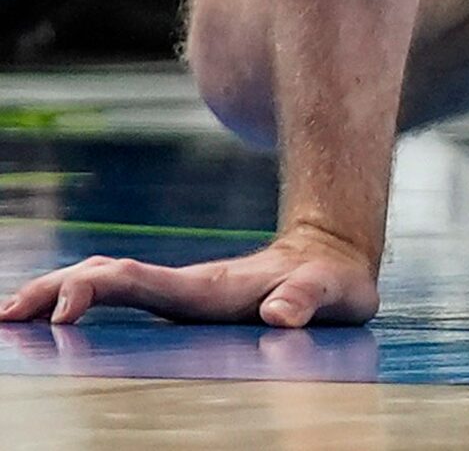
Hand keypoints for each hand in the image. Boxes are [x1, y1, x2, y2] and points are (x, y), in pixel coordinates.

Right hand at [1, 222, 379, 327]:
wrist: (331, 258)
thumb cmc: (330, 282)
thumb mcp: (331, 293)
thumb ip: (306, 301)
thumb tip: (281, 316)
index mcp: (208, 288)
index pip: (141, 281)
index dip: (99, 290)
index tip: (64, 312)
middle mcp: (184, 286)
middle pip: (106, 276)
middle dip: (55, 289)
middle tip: (9, 315)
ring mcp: (178, 291)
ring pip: (104, 281)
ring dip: (56, 291)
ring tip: (10, 316)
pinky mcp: (179, 298)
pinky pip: (117, 294)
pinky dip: (77, 299)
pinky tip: (50, 317)